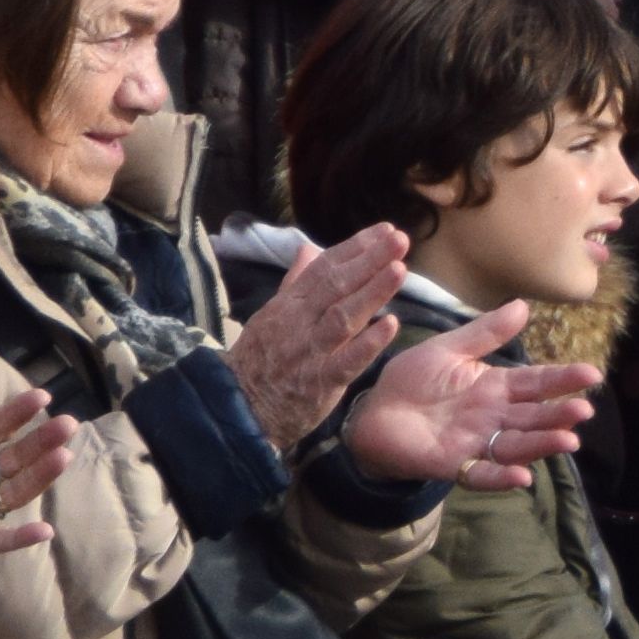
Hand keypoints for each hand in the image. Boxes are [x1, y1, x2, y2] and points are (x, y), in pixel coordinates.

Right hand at [224, 222, 411, 450]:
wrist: (239, 409)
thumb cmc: (260, 359)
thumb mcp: (271, 316)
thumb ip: (296, 282)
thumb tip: (308, 247)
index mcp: (289, 304)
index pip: (324, 268)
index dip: (356, 247)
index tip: (385, 229)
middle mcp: (298, 323)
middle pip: (336, 285)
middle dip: (369, 260)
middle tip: (399, 239)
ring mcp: (309, 352)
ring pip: (343, 317)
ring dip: (372, 293)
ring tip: (399, 269)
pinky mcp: (319, 383)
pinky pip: (346, 361)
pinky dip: (368, 343)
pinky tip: (391, 325)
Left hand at [346, 303, 606, 492]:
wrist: (371, 414)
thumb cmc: (409, 380)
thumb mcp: (448, 349)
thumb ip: (485, 333)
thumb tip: (523, 305)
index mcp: (495, 386)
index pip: (536, 382)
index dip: (563, 379)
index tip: (591, 373)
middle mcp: (494, 416)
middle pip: (534, 416)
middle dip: (560, 414)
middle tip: (583, 410)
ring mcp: (478, 442)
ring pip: (518, 445)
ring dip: (543, 444)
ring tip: (568, 441)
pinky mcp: (455, 465)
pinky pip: (483, 474)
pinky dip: (502, 478)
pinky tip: (522, 476)